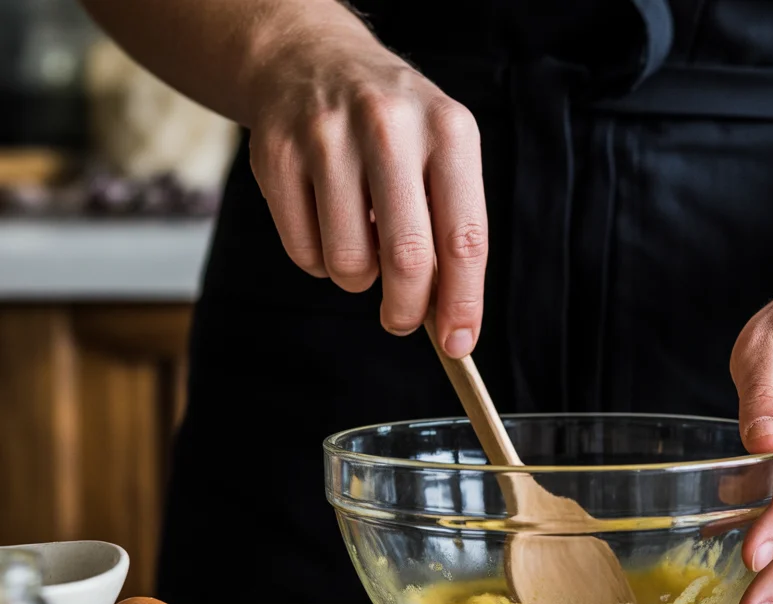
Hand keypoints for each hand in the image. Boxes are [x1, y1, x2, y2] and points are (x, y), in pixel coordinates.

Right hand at [246, 21, 486, 357]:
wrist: (310, 59)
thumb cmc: (393, 128)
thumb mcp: (441, 155)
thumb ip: (450, 229)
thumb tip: (450, 321)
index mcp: (448, 131)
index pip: (464, 238)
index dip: (463, 302)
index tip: (459, 343)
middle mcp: (390, 126)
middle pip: (406, 259)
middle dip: (407, 310)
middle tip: (402, 320)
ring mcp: (326, 137)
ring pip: (348, 263)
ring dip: (358, 278)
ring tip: (361, 243)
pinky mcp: (276, 154)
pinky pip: (304, 252)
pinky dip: (318, 260)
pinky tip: (326, 223)